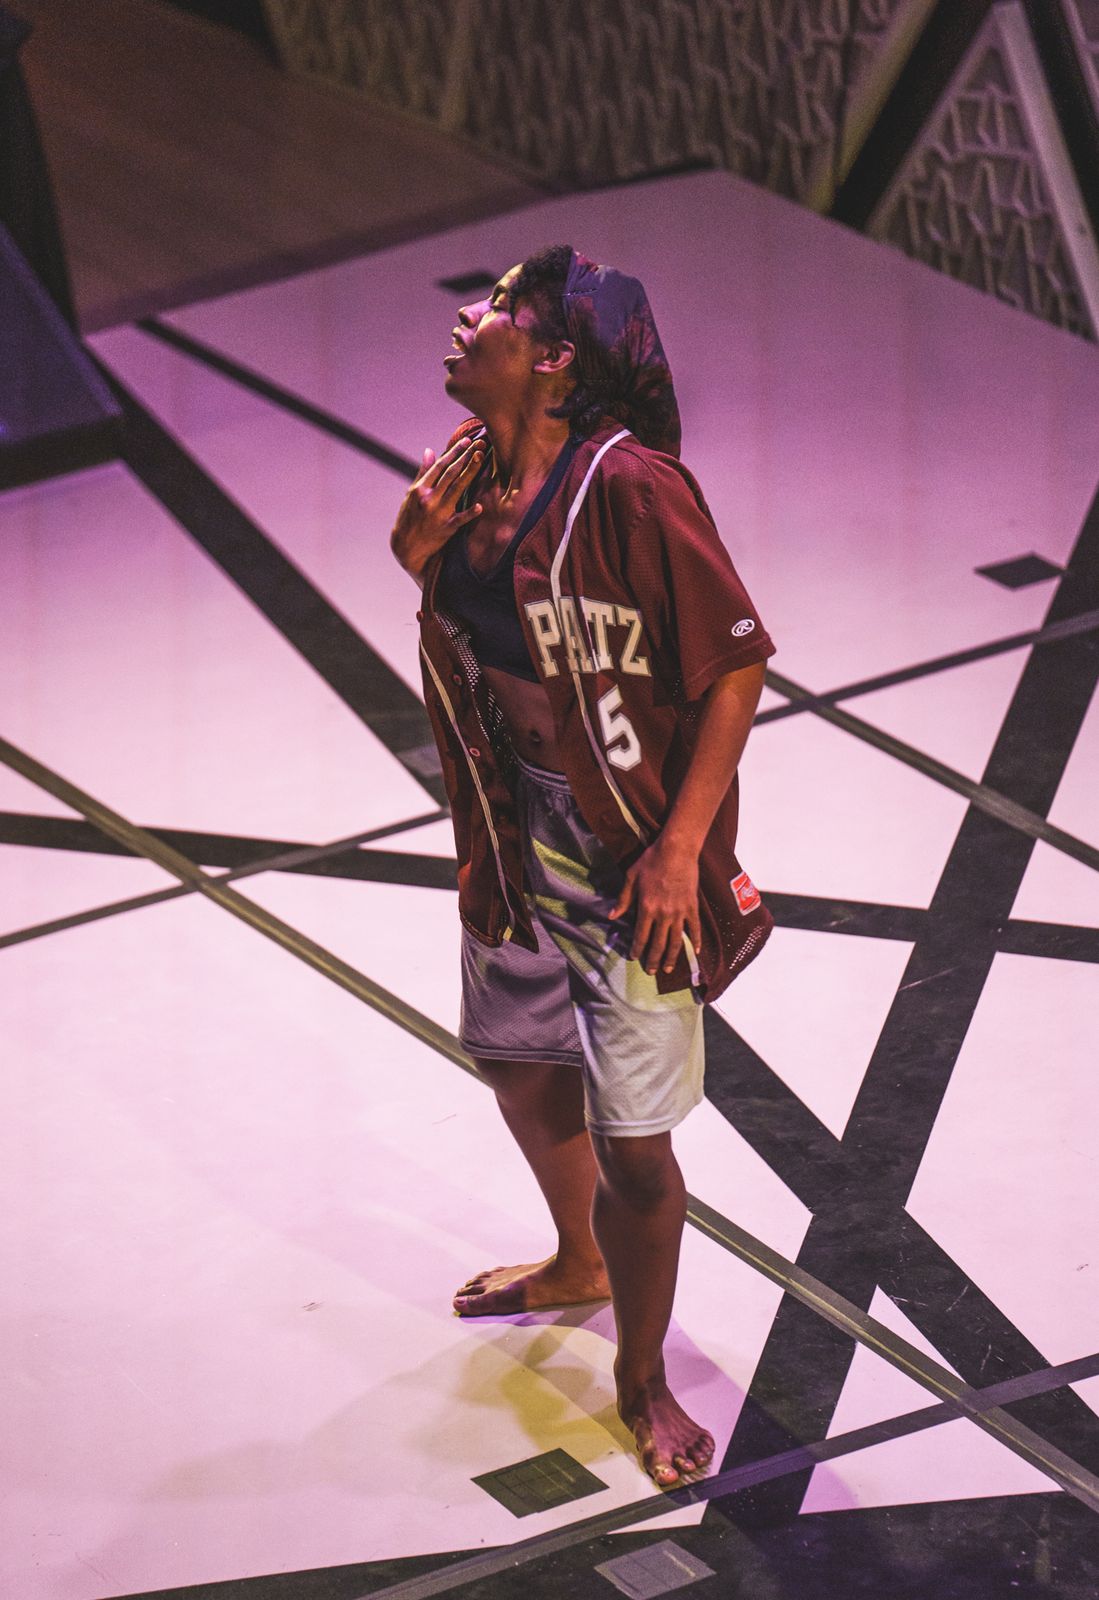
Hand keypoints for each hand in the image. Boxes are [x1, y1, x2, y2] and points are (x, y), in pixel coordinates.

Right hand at [390, 436, 484, 573]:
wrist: (407, 547)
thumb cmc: (410, 517)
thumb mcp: (412, 494)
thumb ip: (423, 472)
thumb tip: (430, 450)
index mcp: (420, 488)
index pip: (440, 466)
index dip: (454, 452)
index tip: (466, 441)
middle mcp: (429, 498)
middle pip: (450, 474)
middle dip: (465, 457)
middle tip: (479, 444)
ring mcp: (438, 513)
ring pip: (457, 488)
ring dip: (470, 472)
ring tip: (481, 458)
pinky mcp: (446, 528)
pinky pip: (460, 519)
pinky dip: (470, 513)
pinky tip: (480, 506)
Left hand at [608, 837, 701, 974]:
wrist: (677, 850)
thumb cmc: (651, 860)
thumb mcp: (631, 877)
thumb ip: (623, 899)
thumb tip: (612, 916)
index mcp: (646, 907)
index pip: (640, 935)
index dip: (637, 949)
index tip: (634, 958)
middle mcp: (663, 914)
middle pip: (658, 943)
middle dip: (654, 960)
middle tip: (651, 971)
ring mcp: (680, 912)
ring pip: (676, 940)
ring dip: (672, 957)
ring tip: (669, 969)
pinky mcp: (692, 907)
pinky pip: (694, 928)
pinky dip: (695, 941)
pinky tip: (694, 952)